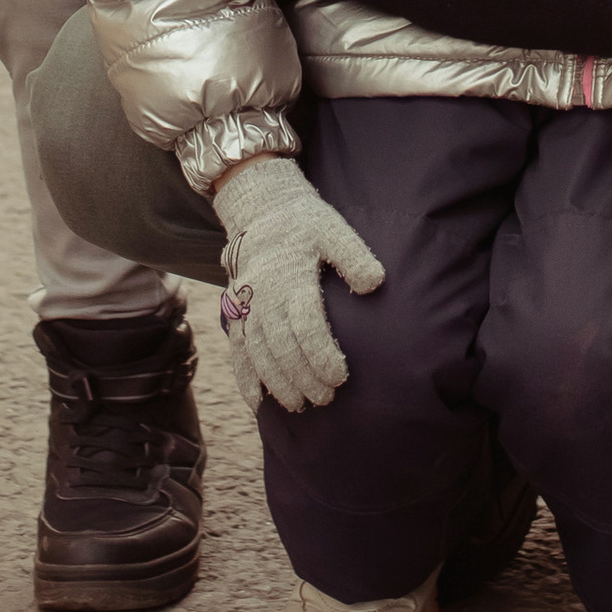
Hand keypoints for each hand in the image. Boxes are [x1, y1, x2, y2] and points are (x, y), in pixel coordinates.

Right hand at [213, 154, 385, 412]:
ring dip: (277, 383)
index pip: (306, 325)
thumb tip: (375, 283)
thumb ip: (353, 255)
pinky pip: (236, 349)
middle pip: (281, 346)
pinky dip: (245, 378)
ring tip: (299, 404)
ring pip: (258, 353)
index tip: (341, 376)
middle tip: (326, 398)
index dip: (322, 354)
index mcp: (290, 276)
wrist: (261, 207)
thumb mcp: (333, 228)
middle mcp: (263, 295)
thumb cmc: (304, 222)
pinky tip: (257, 403)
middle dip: (303, 377)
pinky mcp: (235, 311)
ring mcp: (245, 305)